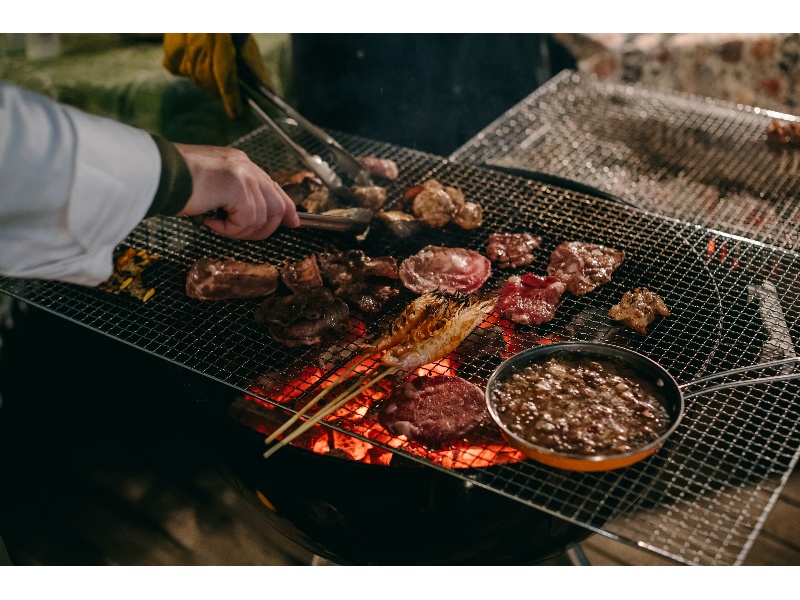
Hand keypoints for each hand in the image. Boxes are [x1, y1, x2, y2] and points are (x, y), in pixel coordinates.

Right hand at [163, 33, 269, 118]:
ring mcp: (183, 50)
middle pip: (209, 83)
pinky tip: (193, 61)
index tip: (236, 113)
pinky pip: (176, 69)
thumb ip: (254, 66)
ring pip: (194, 78)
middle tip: (226, 91)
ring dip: (204, 80)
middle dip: (219, 91)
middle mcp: (200, 49)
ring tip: (210, 70)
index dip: (232, 101)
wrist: (202, 6)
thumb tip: (268, 90)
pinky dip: (185, 70)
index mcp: (221, 45)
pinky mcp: (170, 48)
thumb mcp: (245, 41)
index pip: (226, 81)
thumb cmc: (229, 26)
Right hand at [174, 144, 299, 239]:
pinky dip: (230, 229)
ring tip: (218, 224)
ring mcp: (244, 175)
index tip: (293, 222)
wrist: (156, 173)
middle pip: (276, 205)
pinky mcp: (239, 188)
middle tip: (239, 233)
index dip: (285, 208)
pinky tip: (211, 221)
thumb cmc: (173, 181)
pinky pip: (247, 221)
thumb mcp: (210, 187)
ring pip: (263, 217)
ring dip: (241, 230)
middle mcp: (246, 166)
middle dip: (264, 228)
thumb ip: (233, 196)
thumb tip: (250, 217)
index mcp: (240, 163)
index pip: (273, 187)